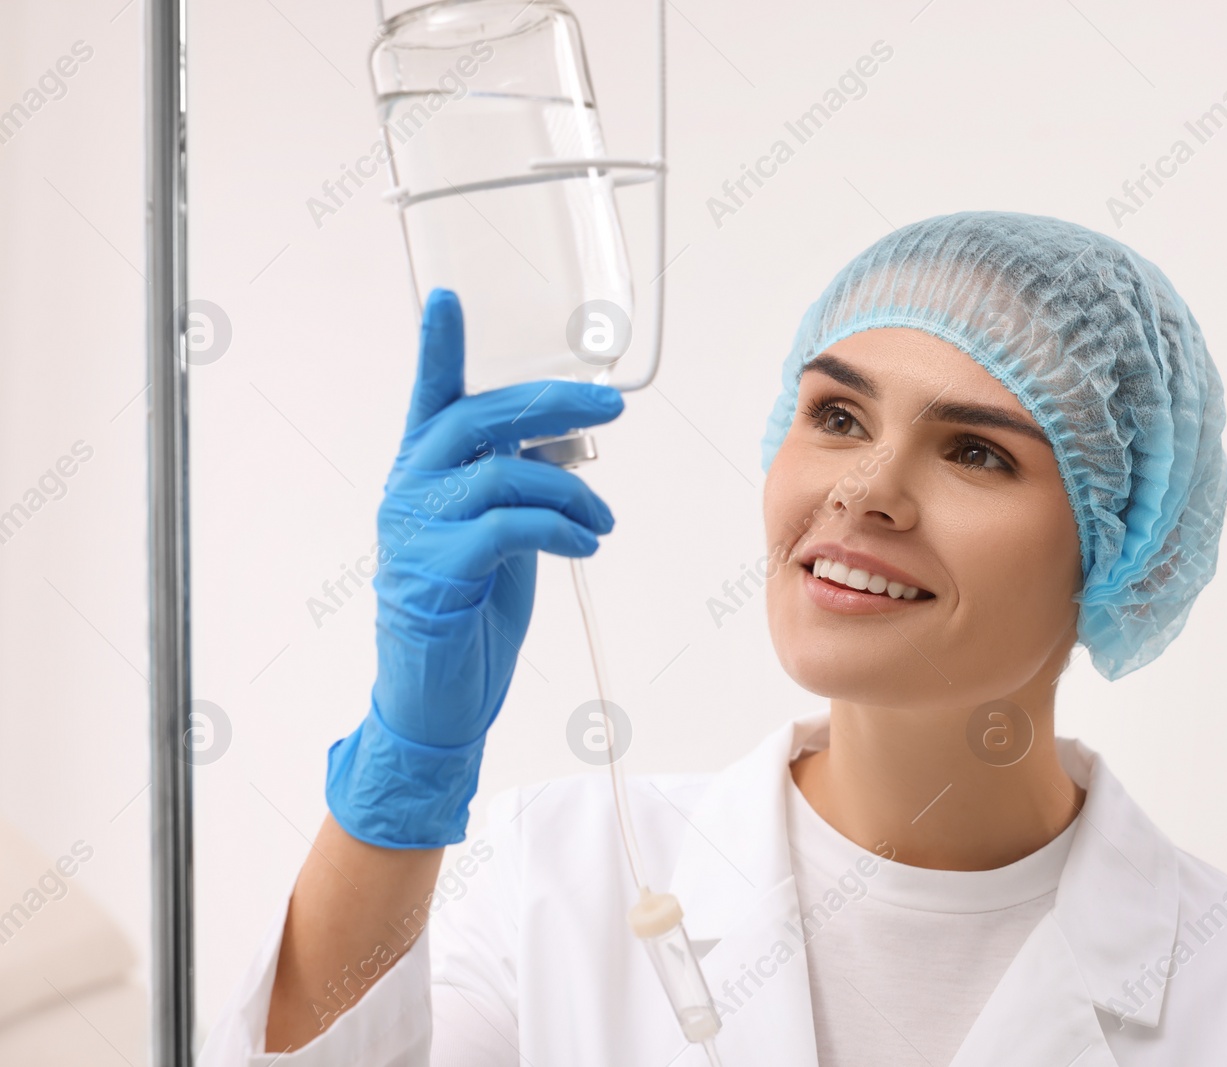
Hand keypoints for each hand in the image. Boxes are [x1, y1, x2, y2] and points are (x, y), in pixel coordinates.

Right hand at [325, 289, 622, 848]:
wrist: (436, 701)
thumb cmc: (469, 615)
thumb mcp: (499, 537)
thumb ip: (517, 486)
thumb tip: (562, 445)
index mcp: (422, 476)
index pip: (429, 399)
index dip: (438, 348)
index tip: (446, 299)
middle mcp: (408, 492)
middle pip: (478, 419)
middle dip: (552, 405)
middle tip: (609, 406)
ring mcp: (416, 531)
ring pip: (502, 473)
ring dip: (571, 492)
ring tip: (601, 524)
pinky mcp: (436, 573)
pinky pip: (508, 527)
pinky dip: (560, 528)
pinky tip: (584, 544)